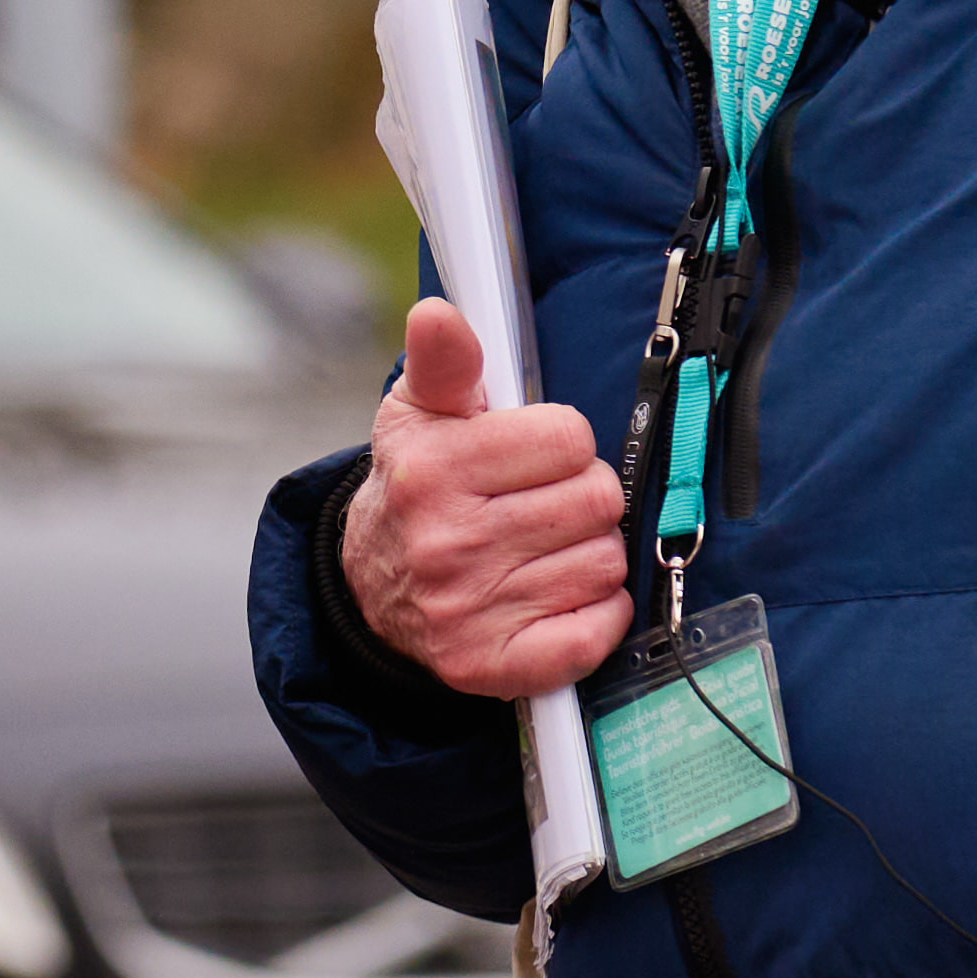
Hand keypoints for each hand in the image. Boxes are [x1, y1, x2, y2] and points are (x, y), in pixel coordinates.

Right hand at [339, 301, 630, 703]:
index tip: (532, 456)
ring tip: (546, 549)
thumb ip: (443, 360)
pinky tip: (561, 595)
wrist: (371, 590)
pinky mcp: (493, 666)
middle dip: (582, 496)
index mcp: (432, 471)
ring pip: (605, 564)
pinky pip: (596, 633)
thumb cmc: (414, 489)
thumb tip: (439, 312)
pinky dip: (596, 614)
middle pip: (597, 501)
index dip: (561, 443)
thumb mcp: (417, 414)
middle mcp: (447, 543)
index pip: (569, 438)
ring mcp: (470, 611)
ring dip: (589, 554)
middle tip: (545, 503)